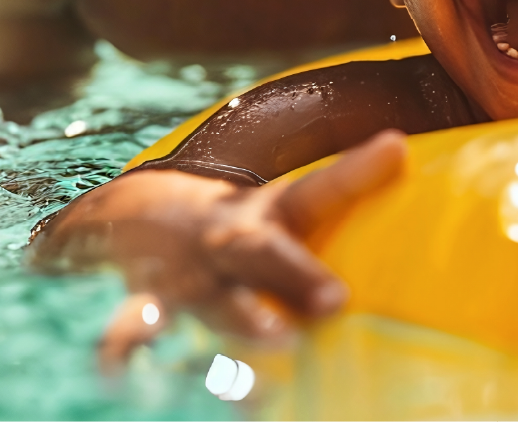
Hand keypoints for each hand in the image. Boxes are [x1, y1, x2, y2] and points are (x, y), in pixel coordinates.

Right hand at [29, 129, 405, 341]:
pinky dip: (122, 350)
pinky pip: (129, 327)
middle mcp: (228, 240)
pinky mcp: (144, 302)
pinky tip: (114, 372)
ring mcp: (186, 273)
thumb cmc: (237, 225)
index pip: (320, 186)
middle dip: (295, 274)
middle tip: (336, 300)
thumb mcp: (285, 206)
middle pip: (261, 251)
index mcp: (268, 214)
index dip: (359, 170)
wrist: (132, 215)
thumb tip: (402, 146)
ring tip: (262, 352)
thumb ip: (346, 185)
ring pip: (208, 297)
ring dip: (234, 322)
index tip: (396, 147)